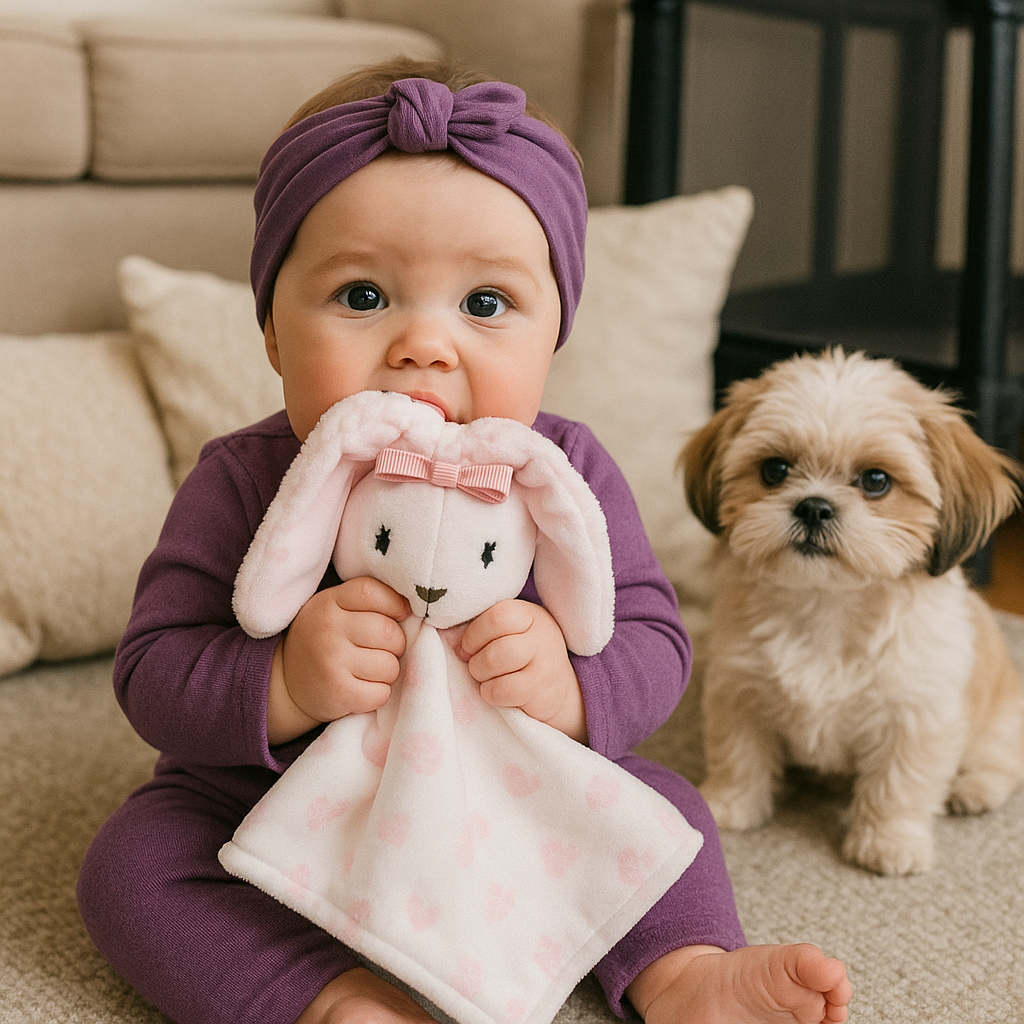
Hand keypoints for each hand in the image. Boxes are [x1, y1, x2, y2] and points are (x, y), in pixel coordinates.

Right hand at [266, 577, 409, 745]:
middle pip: (389, 632)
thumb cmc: (325, 639)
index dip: (395, 604)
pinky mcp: (338, 693)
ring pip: (390, 665)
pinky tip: (363, 687)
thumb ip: (368, 601)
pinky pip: (381, 692)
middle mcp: (328, 629)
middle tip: (382, 649)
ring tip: (369, 669)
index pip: (372, 592)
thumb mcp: (336, 609)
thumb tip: (415, 605)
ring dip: (388, 671)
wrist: (286, 682)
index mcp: (329, 602)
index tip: (399, 615)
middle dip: (396, 644)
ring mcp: (331, 662)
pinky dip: (379, 693)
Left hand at [460, 599, 586, 742]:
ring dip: (481, 675)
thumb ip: (483, 629)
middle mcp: (541, 635)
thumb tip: (453, 644)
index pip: (497, 616)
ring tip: (487, 678)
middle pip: (495, 645)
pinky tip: (496, 692)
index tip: (467, 647)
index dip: (474, 634)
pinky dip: (491, 693)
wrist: (555, 687)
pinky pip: (502, 690)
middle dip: (475, 659)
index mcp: (528, 614)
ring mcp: (544, 663)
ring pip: (496, 664)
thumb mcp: (507, 633)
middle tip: (476, 666)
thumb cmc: (520, 656)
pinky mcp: (541, 691)